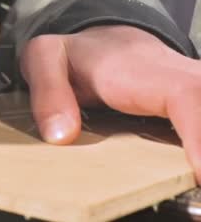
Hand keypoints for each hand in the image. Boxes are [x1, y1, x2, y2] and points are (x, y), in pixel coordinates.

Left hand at [20, 25, 200, 181]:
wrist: (100, 39)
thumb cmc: (75, 53)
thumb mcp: (44, 59)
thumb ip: (49, 93)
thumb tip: (61, 136)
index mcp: (139, 71)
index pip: (183, 95)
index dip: (198, 135)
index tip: (199, 174)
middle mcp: (179, 76)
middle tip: (193, 189)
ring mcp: (194, 88)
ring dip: (200, 147)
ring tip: (191, 187)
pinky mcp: (197, 103)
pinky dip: (197, 146)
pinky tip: (190, 172)